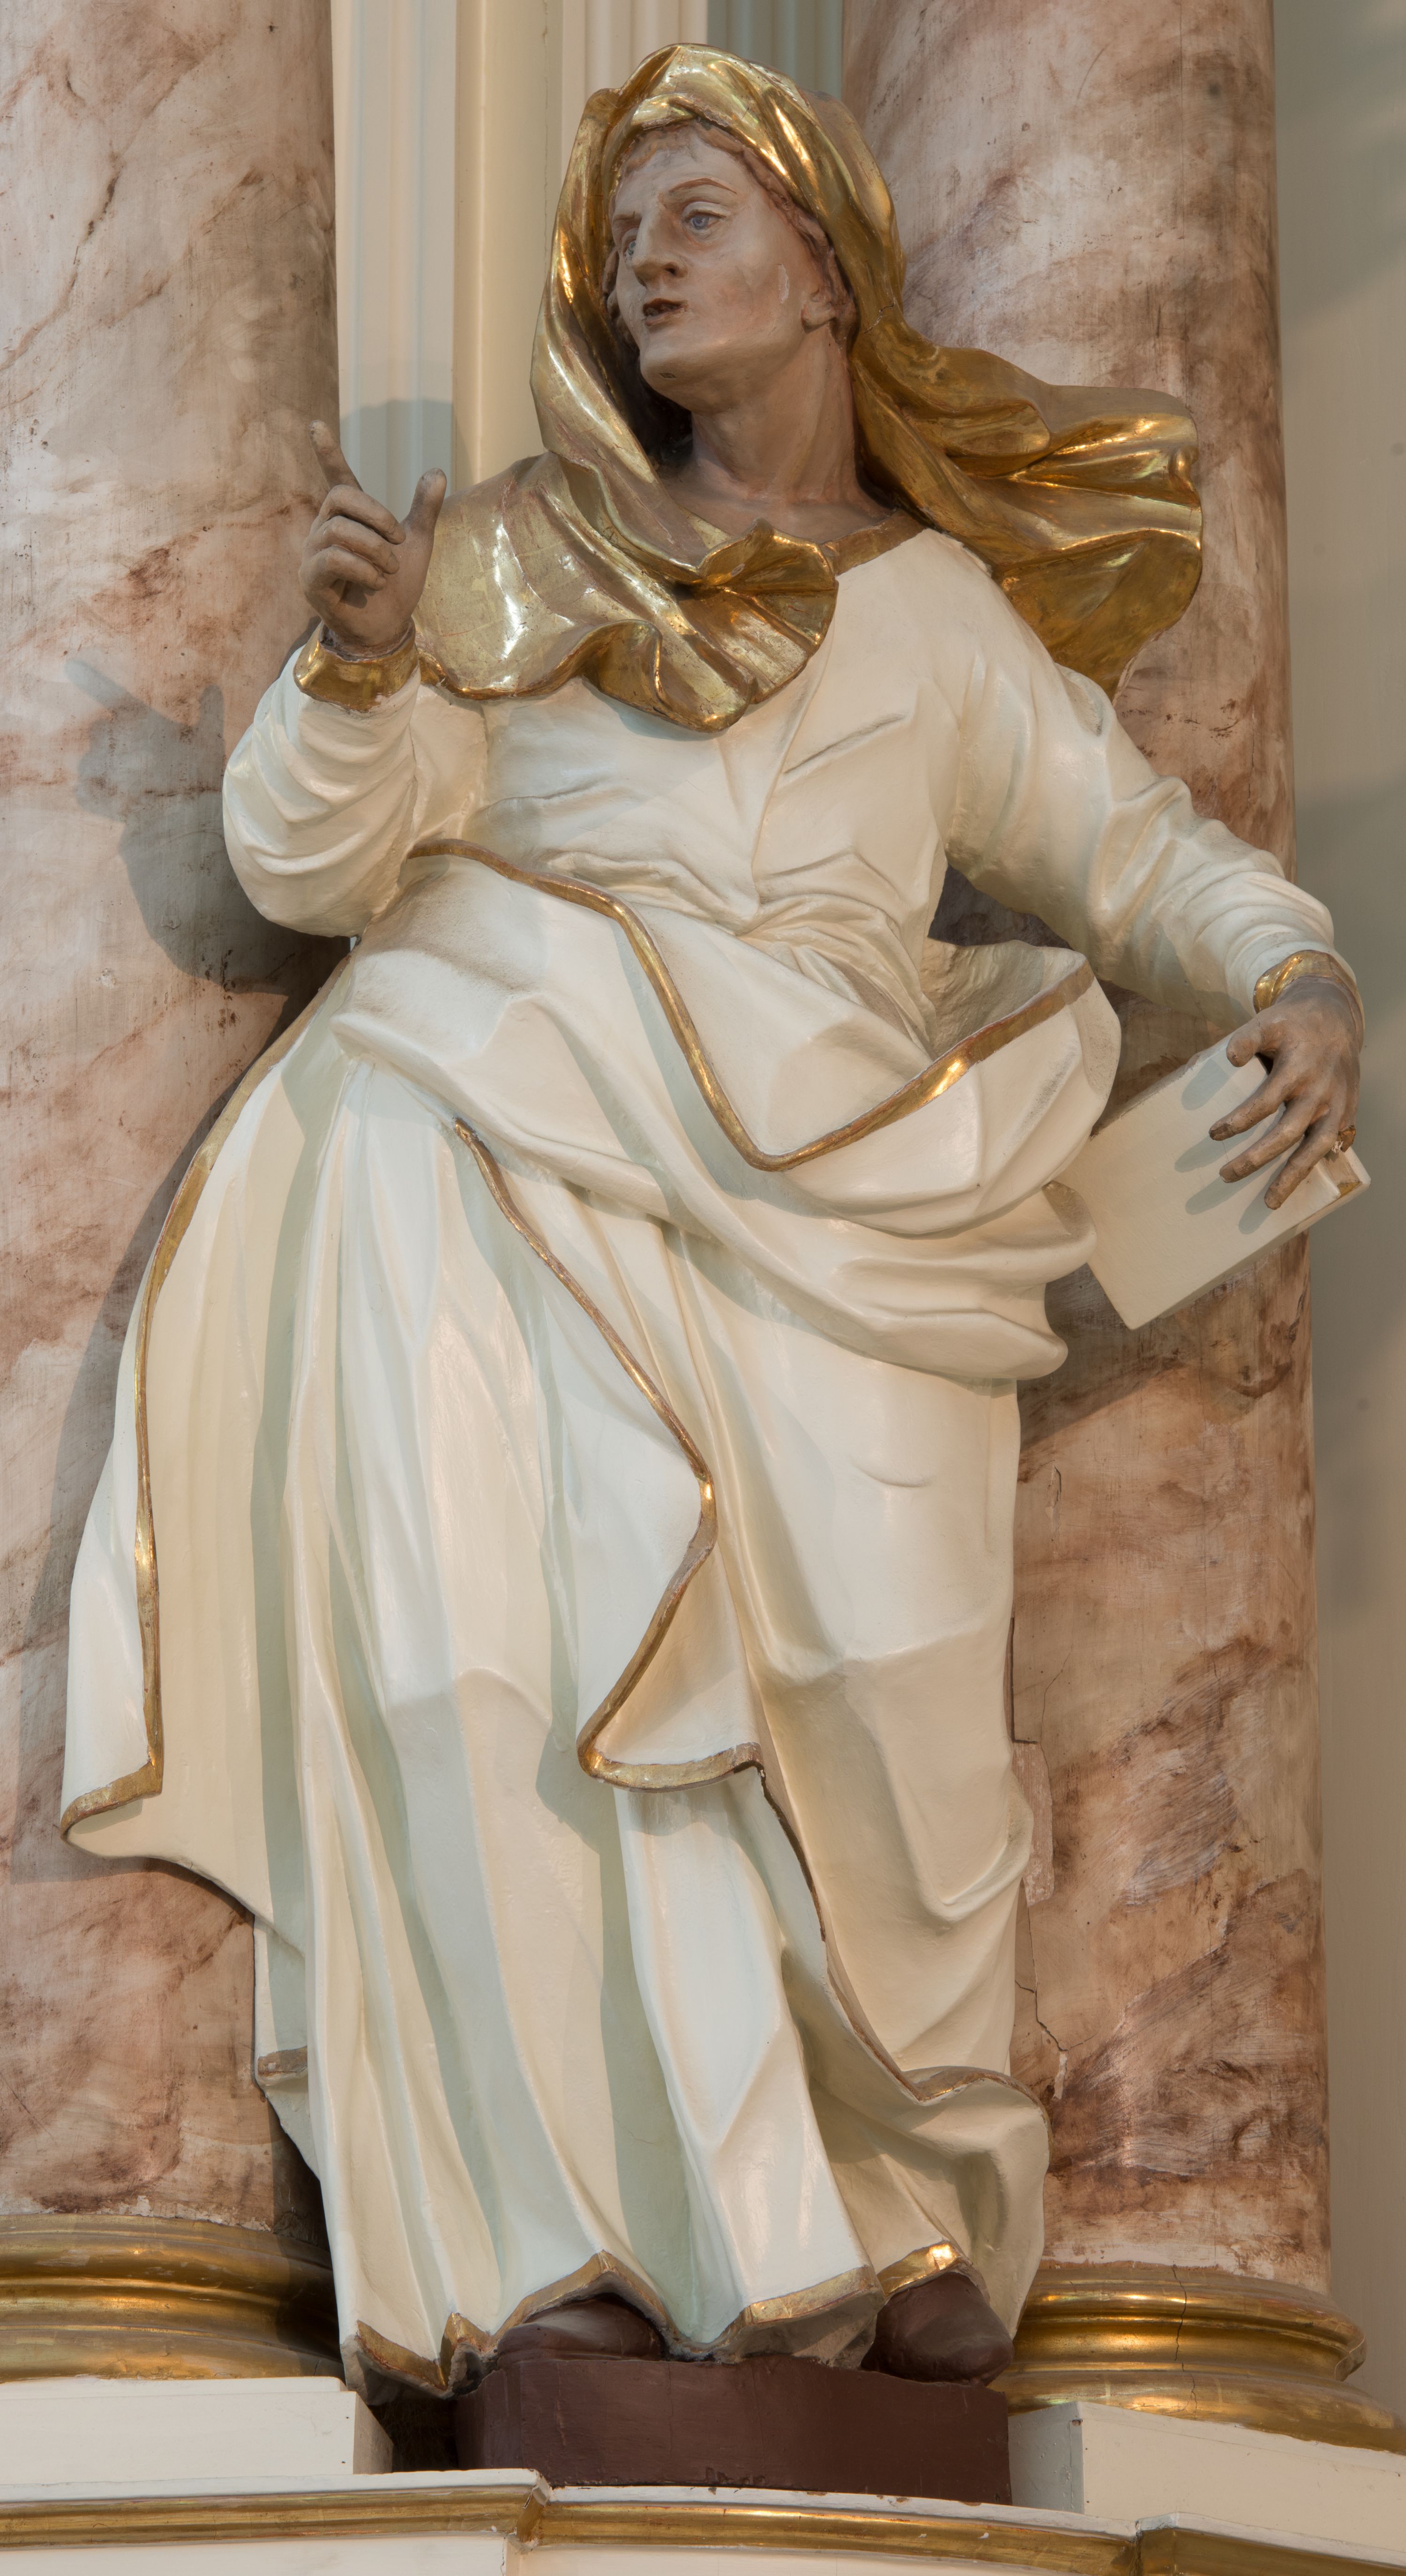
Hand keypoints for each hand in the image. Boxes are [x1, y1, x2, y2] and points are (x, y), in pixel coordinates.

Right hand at [299, 421, 445, 655]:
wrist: (389, 627)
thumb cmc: (398, 587)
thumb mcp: (417, 544)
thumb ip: (424, 510)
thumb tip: (437, 471)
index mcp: (349, 518)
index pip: (337, 479)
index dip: (327, 453)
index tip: (316, 424)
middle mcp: (325, 530)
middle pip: (340, 498)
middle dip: (375, 515)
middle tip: (398, 541)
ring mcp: (313, 554)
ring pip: (339, 531)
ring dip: (374, 550)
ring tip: (389, 570)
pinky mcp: (310, 579)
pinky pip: (332, 559)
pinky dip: (362, 569)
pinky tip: (376, 581)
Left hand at [1211, 978, 1361, 1209]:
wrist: (1336, 1016)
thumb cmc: (1292, 1024)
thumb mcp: (1267, 1022)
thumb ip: (1246, 1038)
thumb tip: (1228, 1059)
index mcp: (1299, 1069)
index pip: (1266, 1101)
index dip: (1239, 1121)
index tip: (1213, 1134)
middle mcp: (1320, 1091)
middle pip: (1288, 1133)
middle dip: (1256, 1158)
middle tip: (1227, 1175)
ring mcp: (1336, 1106)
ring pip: (1314, 1149)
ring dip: (1291, 1177)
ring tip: (1269, 1203)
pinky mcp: (1347, 1113)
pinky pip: (1331, 1148)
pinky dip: (1314, 1167)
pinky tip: (1294, 1185)